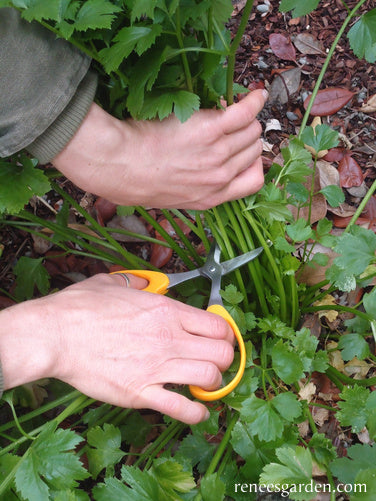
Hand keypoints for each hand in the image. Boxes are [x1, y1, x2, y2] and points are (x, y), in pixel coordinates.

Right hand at [0, 274, 233, 423]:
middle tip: (214, 362)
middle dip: (224, 359)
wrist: (55, 335)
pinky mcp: (141, 393)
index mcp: (166, 310)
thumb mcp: (111, 283)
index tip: (220, 340)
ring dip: (213, 384)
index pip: (218, 325)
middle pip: (222, 353)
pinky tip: (196, 411)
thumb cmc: (80, 308)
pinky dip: (196, 414)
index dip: (225, 334)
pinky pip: (182, 409)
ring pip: (210, 379)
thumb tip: (142, 283)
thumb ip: (134, 283)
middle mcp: (169, 338)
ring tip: (203, 384)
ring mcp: (157, 367)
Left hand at [52, 89, 266, 208]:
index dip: (250, 163)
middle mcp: (221, 178)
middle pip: (253, 151)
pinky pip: (245, 113)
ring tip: (231, 110)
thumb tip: (211, 167)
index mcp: (213, 198)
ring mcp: (218, 154)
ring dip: (246, 119)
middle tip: (229, 125)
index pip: (253, 180)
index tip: (241, 151)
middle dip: (245, 137)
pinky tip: (255, 95)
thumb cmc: (139, 178)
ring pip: (252, 132)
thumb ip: (199, 186)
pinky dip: (254, 101)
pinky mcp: (210, 130)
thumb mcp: (175, 195)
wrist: (122, 165)